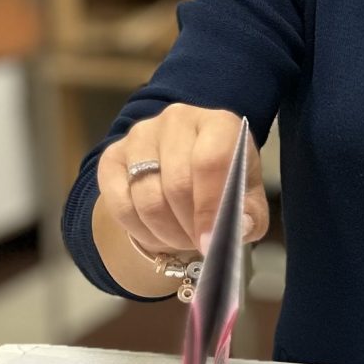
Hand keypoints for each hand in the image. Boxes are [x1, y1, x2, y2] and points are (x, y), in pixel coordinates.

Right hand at [95, 106, 269, 277]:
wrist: (186, 171)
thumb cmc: (223, 183)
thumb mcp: (246, 197)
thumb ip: (250, 215)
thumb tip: (239, 228)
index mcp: (219, 124)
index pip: (210, 161)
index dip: (210, 207)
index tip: (210, 242)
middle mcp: (177, 120)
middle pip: (177, 184)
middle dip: (189, 227)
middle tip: (199, 243)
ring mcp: (140, 135)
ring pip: (147, 199)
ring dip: (166, 233)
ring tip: (183, 238)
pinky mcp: (112, 156)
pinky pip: (119, 205)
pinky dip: (140, 231)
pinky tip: (157, 234)